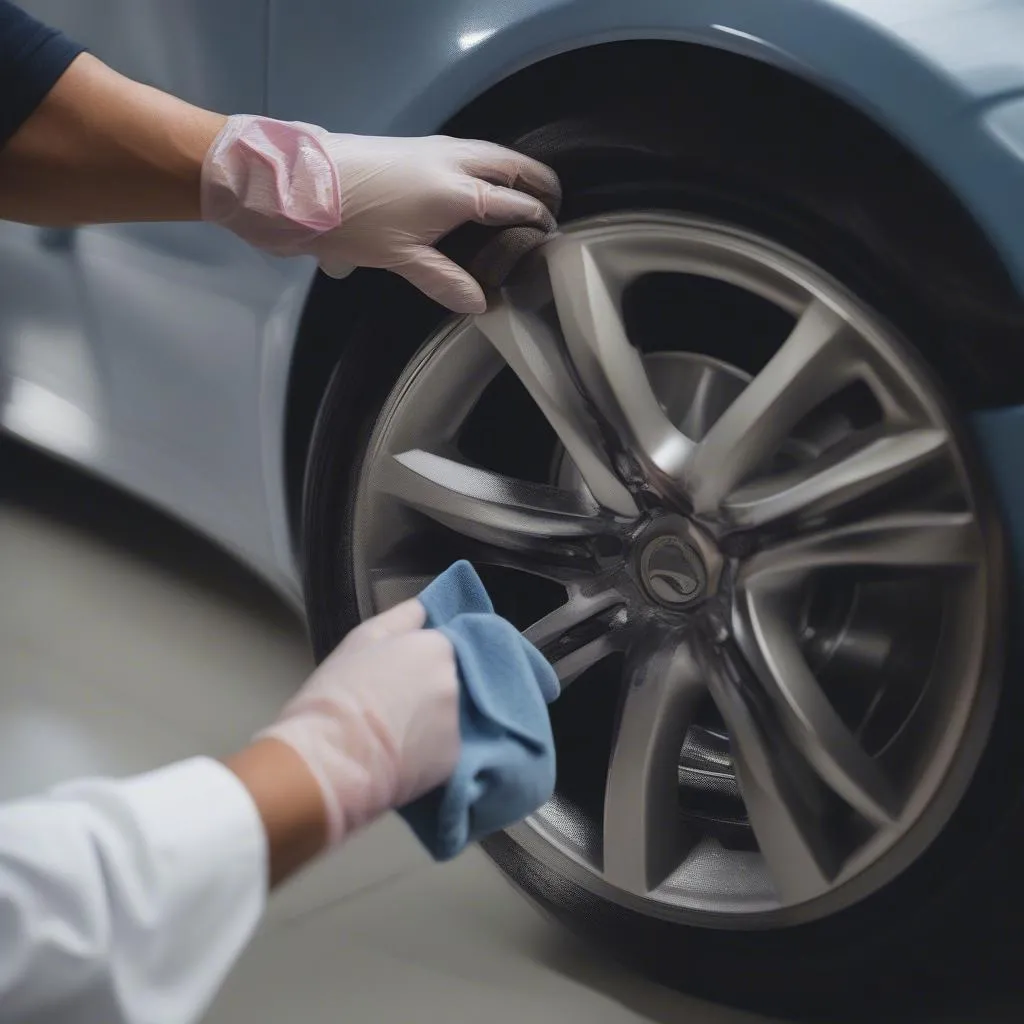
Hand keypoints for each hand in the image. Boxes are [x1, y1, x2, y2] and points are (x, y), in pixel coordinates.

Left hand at [201, 116, 560, 312]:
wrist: (299, 184)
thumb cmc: (352, 223)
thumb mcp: (400, 258)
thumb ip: (444, 280)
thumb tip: (482, 304)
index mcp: (458, 191)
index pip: (515, 202)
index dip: (538, 217)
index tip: (554, 234)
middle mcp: (453, 162)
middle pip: (510, 164)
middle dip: (536, 181)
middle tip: (552, 203)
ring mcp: (432, 149)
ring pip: (487, 153)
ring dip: (510, 169)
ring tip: (522, 193)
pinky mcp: (413, 147)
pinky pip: (466, 152)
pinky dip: (484, 166)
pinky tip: (478, 186)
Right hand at [255, 599, 459, 846]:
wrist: (329, 760)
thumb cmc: (336, 694)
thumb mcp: (361, 640)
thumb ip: (401, 618)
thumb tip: (424, 608)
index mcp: (437, 647)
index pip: (444, 646)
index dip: (420, 660)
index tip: (398, 675)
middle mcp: (455, 681)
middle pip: (451, 679)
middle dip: (430, 688)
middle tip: (394, 703)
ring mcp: (459, 721)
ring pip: (452, 714)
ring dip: (434, 719)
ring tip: (398, 732)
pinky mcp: (455, 758)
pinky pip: (448, 747)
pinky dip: (432, 749)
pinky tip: (404, 755)